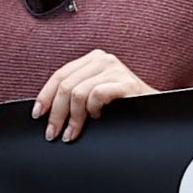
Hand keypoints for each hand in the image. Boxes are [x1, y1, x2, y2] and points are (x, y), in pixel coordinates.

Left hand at [30, 51, 152, 141]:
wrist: (155, 110)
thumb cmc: (123, 105)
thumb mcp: (95, 92)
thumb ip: (76, 92)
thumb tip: (45, 110)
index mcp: (92, 59)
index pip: (59, 75)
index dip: (45, 96)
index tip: (37, 115)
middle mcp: (103, 59)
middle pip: (66, 86)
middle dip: (56, 114)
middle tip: (53, 133)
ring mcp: (115, 69)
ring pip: (78, 93)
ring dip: (73, 118)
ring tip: (73, 133)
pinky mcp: (126, 82)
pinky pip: (97, 95)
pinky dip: (92, 110)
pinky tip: (97, 117)